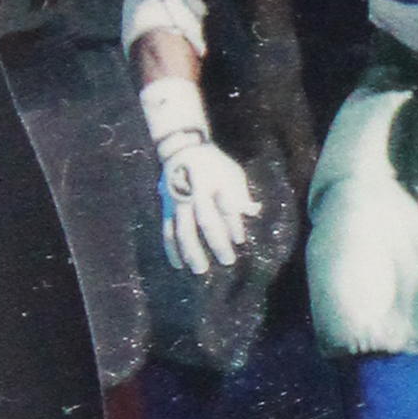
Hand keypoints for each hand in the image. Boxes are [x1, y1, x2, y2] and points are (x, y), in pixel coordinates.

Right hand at [158, 139, 259, 274]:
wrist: (182, 148)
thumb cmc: (214, 164)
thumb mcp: (232, 173)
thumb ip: (240, 195)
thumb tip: (250, 215)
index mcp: (212, 183)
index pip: (225, 207)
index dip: (233, 224)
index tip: (239, 241)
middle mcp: (193, 194)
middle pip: (206, 222)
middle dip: (217, 242)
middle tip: (228, 261)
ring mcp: (177, 202)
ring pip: (183, 230)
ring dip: (192, 252)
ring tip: (200, 270)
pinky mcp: (166, 208)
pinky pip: (167, 231)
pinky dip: (171, 249)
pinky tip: (178, 265)